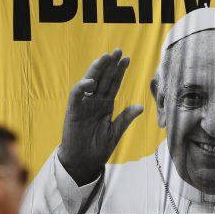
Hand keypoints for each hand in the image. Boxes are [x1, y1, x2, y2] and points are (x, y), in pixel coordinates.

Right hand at [58, 49, 143, 184]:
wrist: (84, 162)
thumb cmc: (97, 147)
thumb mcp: (115, 132)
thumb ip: (126, 118)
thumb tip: (141, 106)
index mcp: (105, 105)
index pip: (113, 84)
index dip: (120, 71)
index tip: (127, 59)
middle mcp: (95, 102)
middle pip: (103, 79)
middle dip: (110, 65)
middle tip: (118, 51)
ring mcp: (84, 105)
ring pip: (90, 82)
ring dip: (97, 69)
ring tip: (105, 57)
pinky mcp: (73, 111)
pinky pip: (76, 96)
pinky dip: (82, 87)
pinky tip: (91, 81)